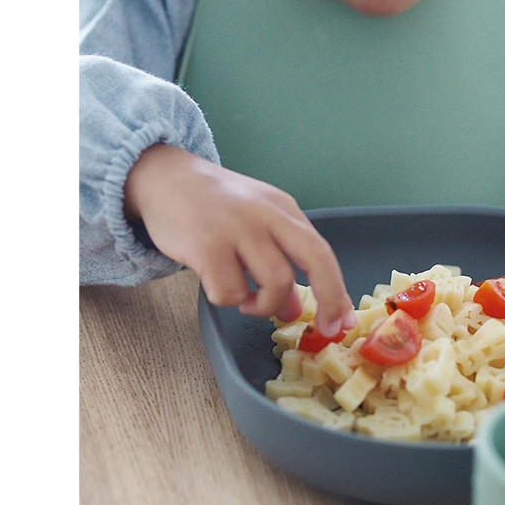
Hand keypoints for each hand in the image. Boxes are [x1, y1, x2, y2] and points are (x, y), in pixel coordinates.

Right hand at [124, 144, 355, 330]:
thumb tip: (294, 310)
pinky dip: (228, 300)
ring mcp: (237, 229)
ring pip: (275, 283)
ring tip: (247, 301)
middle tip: (322, 327)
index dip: (337, 290)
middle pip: (314, 259)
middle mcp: (266, 215)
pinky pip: (230, 292)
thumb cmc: (215, 207)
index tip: (341, 321)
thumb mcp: (256, 225)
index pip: (322, 252)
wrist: (163, 178)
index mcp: (284, 210)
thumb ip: (279, 261)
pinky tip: (218, 285)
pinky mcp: (205, 245)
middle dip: (329, 297)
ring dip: (264, 305)